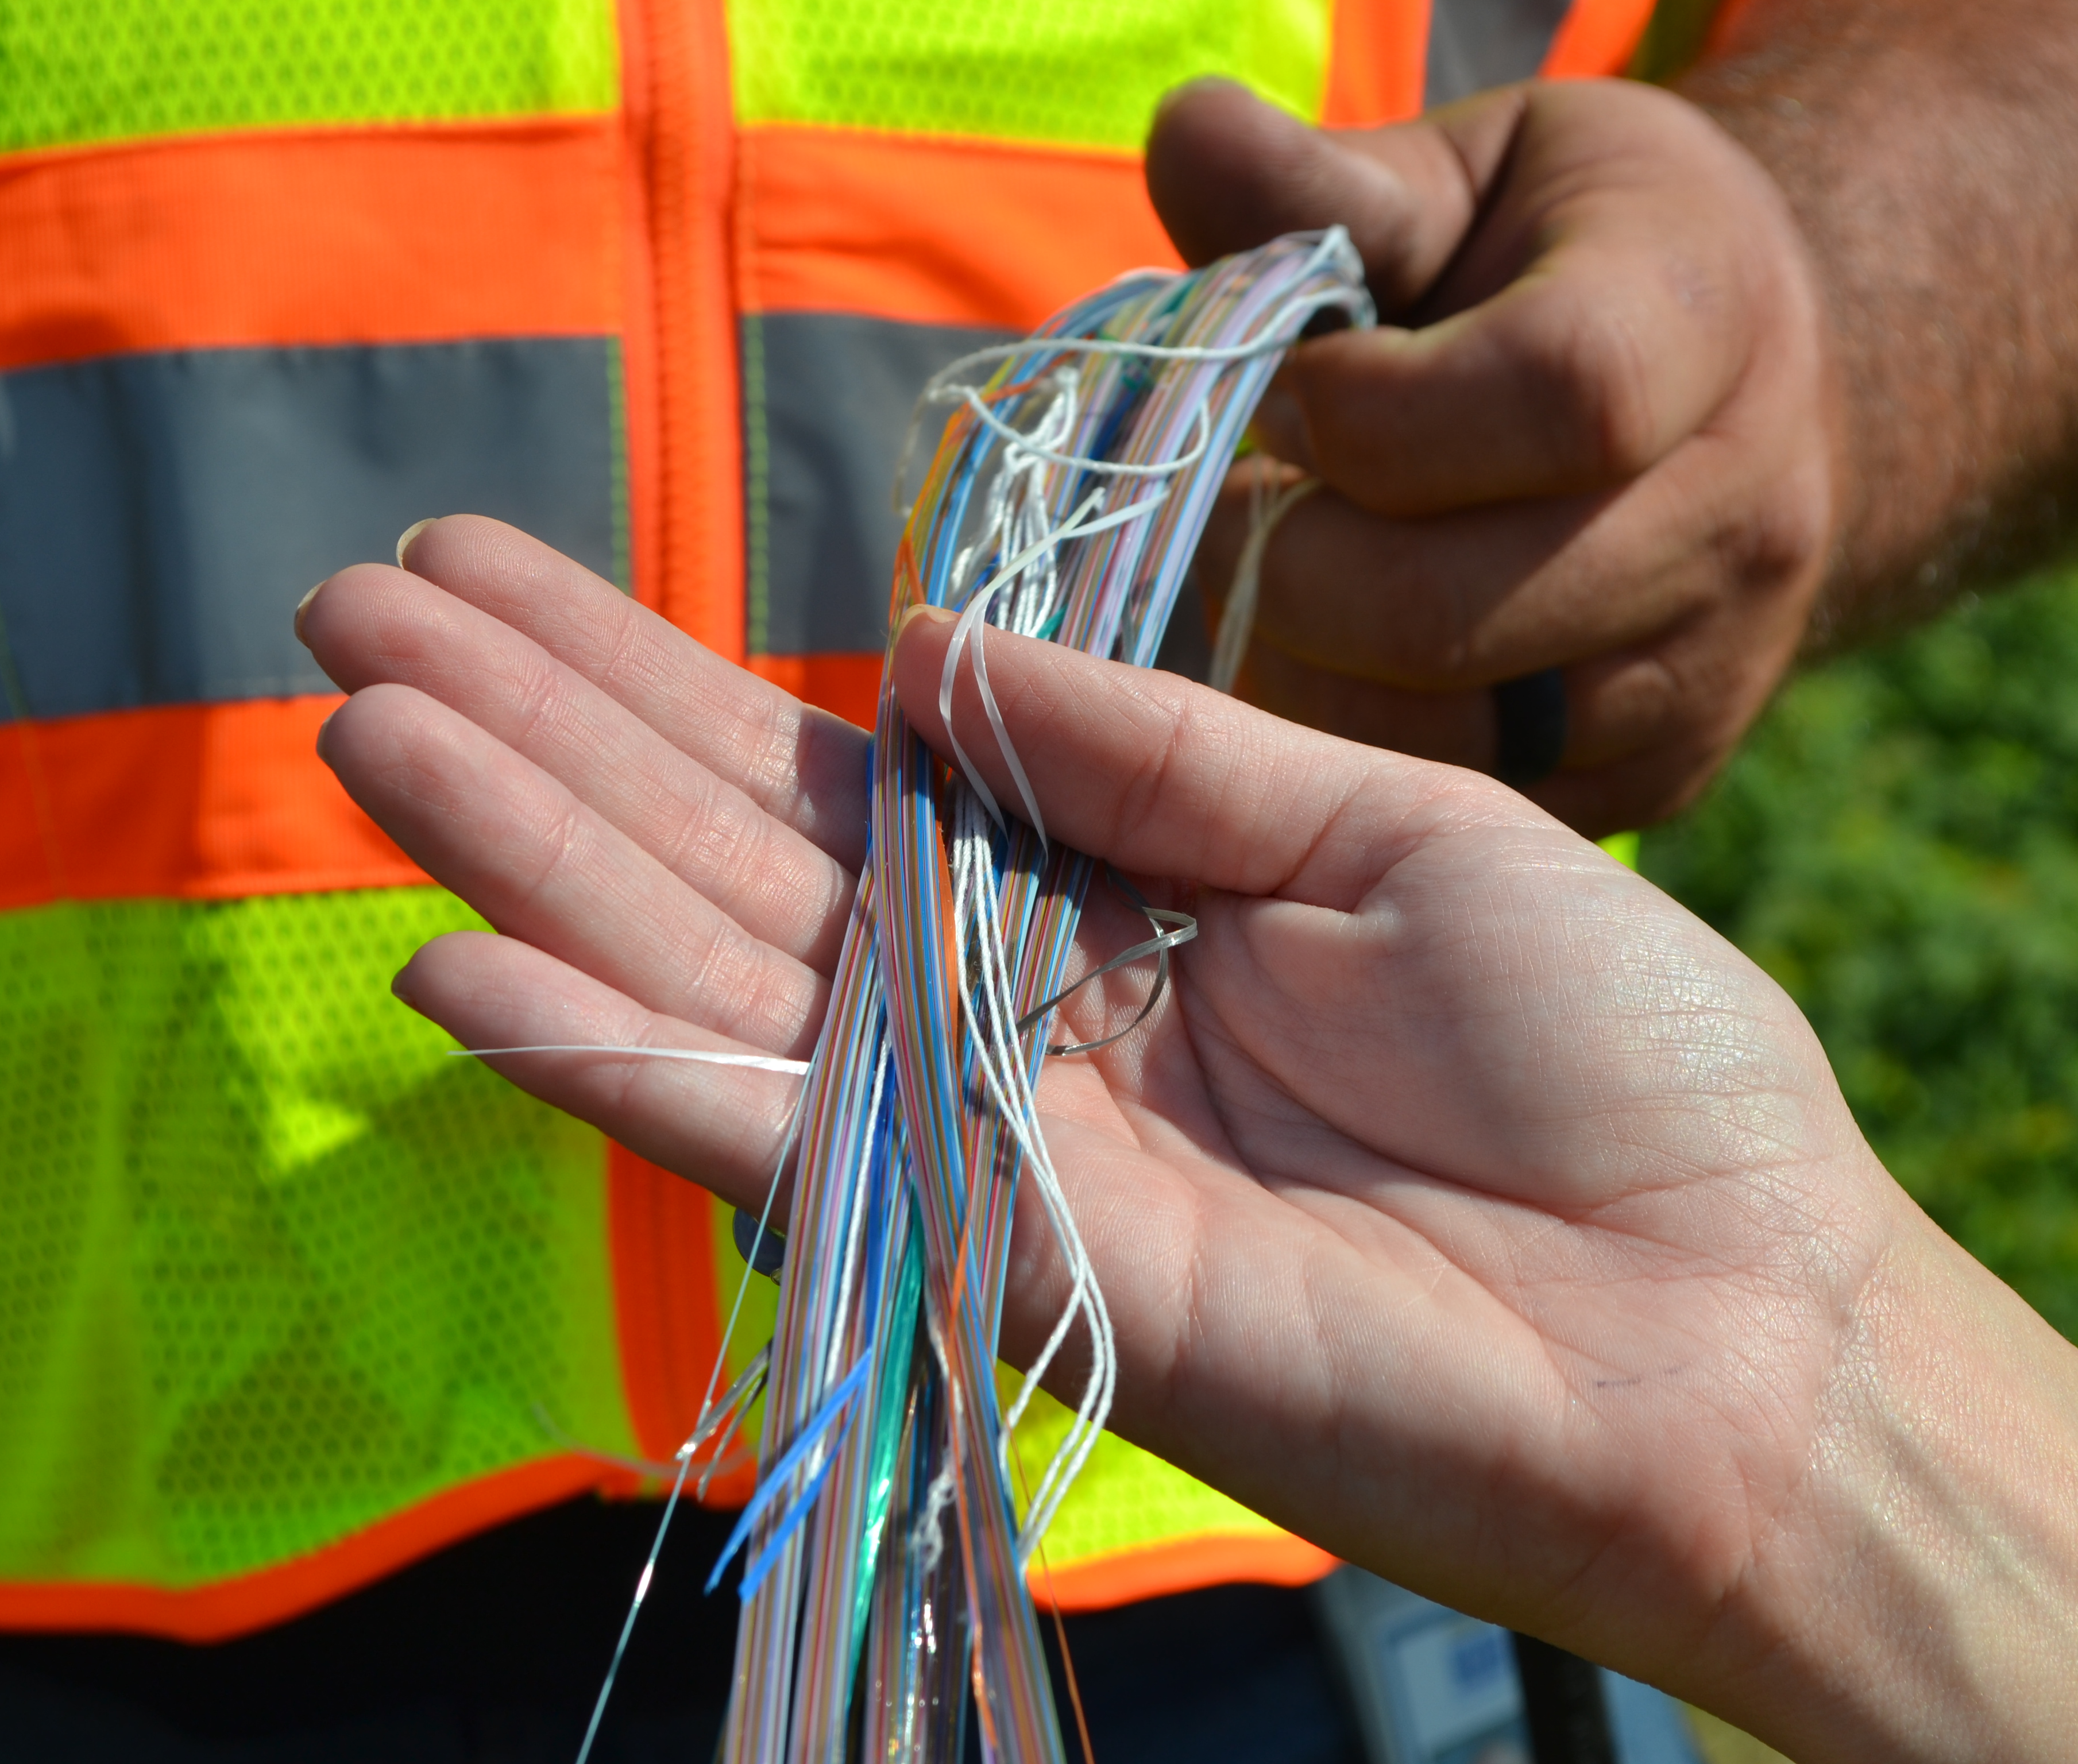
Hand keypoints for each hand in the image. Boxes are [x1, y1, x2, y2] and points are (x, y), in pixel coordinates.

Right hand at [301, 517, 2077, 1762]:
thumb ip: (1146, 752)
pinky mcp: (996, 1260)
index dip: (651, 675)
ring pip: (708, 982)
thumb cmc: (1608, 1051)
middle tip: (349, 610)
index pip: (822, 771)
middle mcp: (999, 1012)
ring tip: (360, 730)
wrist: (1728, 1317)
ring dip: (524, 864)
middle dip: (535, 739)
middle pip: (720, 861)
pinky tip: (465, 977)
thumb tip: (919, 665)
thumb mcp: (1387, 815)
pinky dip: (620, 1071)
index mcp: (1091, 894)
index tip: (491, 568)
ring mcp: (980, 1141)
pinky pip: (780, 1154)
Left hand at [1145, 78, 1834, 835]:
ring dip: (1299, 678)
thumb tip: (1184, 129)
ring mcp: (1709, 667)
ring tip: (1257, 591)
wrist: (1734, 397)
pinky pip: (1466, 798)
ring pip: (1443, 735)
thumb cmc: (1565, 261)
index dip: (1367, 415)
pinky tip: (1320, 668)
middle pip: (1459, 604)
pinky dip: (1356, 756)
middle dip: (1284, 572)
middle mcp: (1743, 509)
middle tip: (1215, 519)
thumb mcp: (1465, 176)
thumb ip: (1321, 181)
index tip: (1279, 395)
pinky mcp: (1659, 775)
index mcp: (1706, 316)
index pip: (1552, 394)